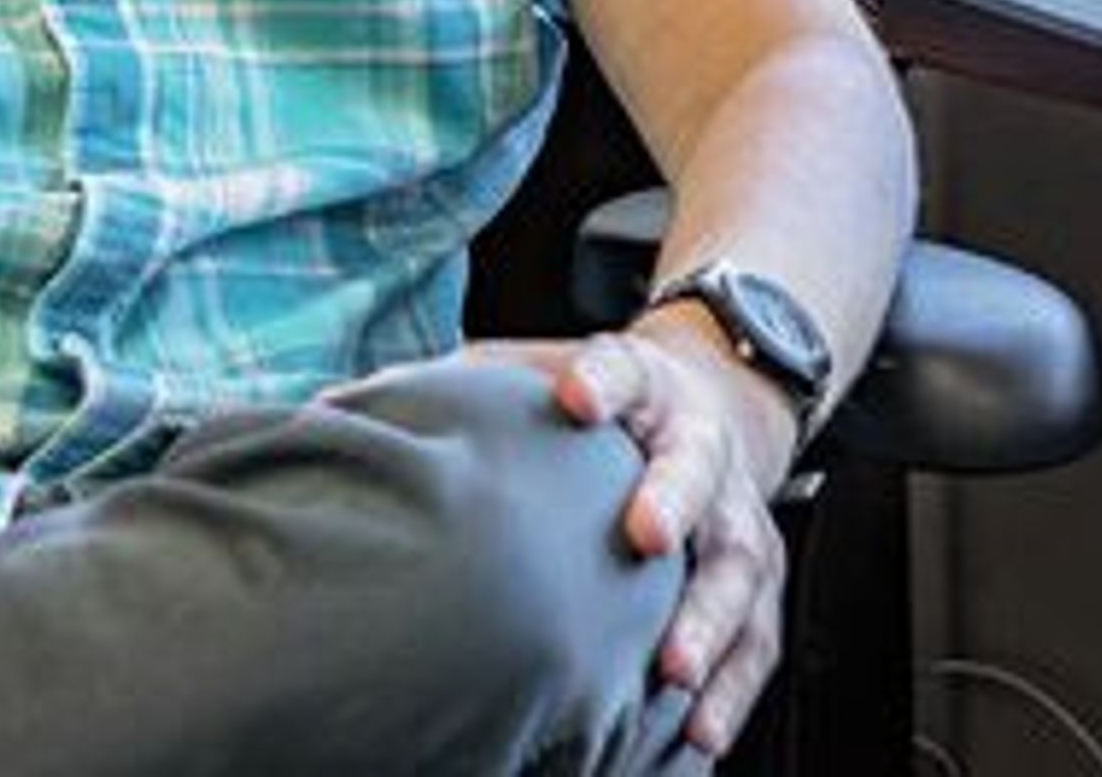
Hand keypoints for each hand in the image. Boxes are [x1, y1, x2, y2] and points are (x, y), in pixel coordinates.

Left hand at [481, 319, 798, 755]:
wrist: (711, 411)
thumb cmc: (607, 408)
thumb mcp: (548, 370)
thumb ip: (473, 387)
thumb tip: (345, 406)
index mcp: (646, 388)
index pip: (625, 369)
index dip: (603, 381)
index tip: (576, 398)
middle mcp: (701, 449)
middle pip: (696, 470)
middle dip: (673, 500)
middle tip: (643, 536)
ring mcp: (737, 519)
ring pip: (735, 569)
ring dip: (709, 619)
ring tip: (675, 667)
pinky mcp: (757, 585)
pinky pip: (757, 643)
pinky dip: (733, 691)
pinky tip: (700, 731)